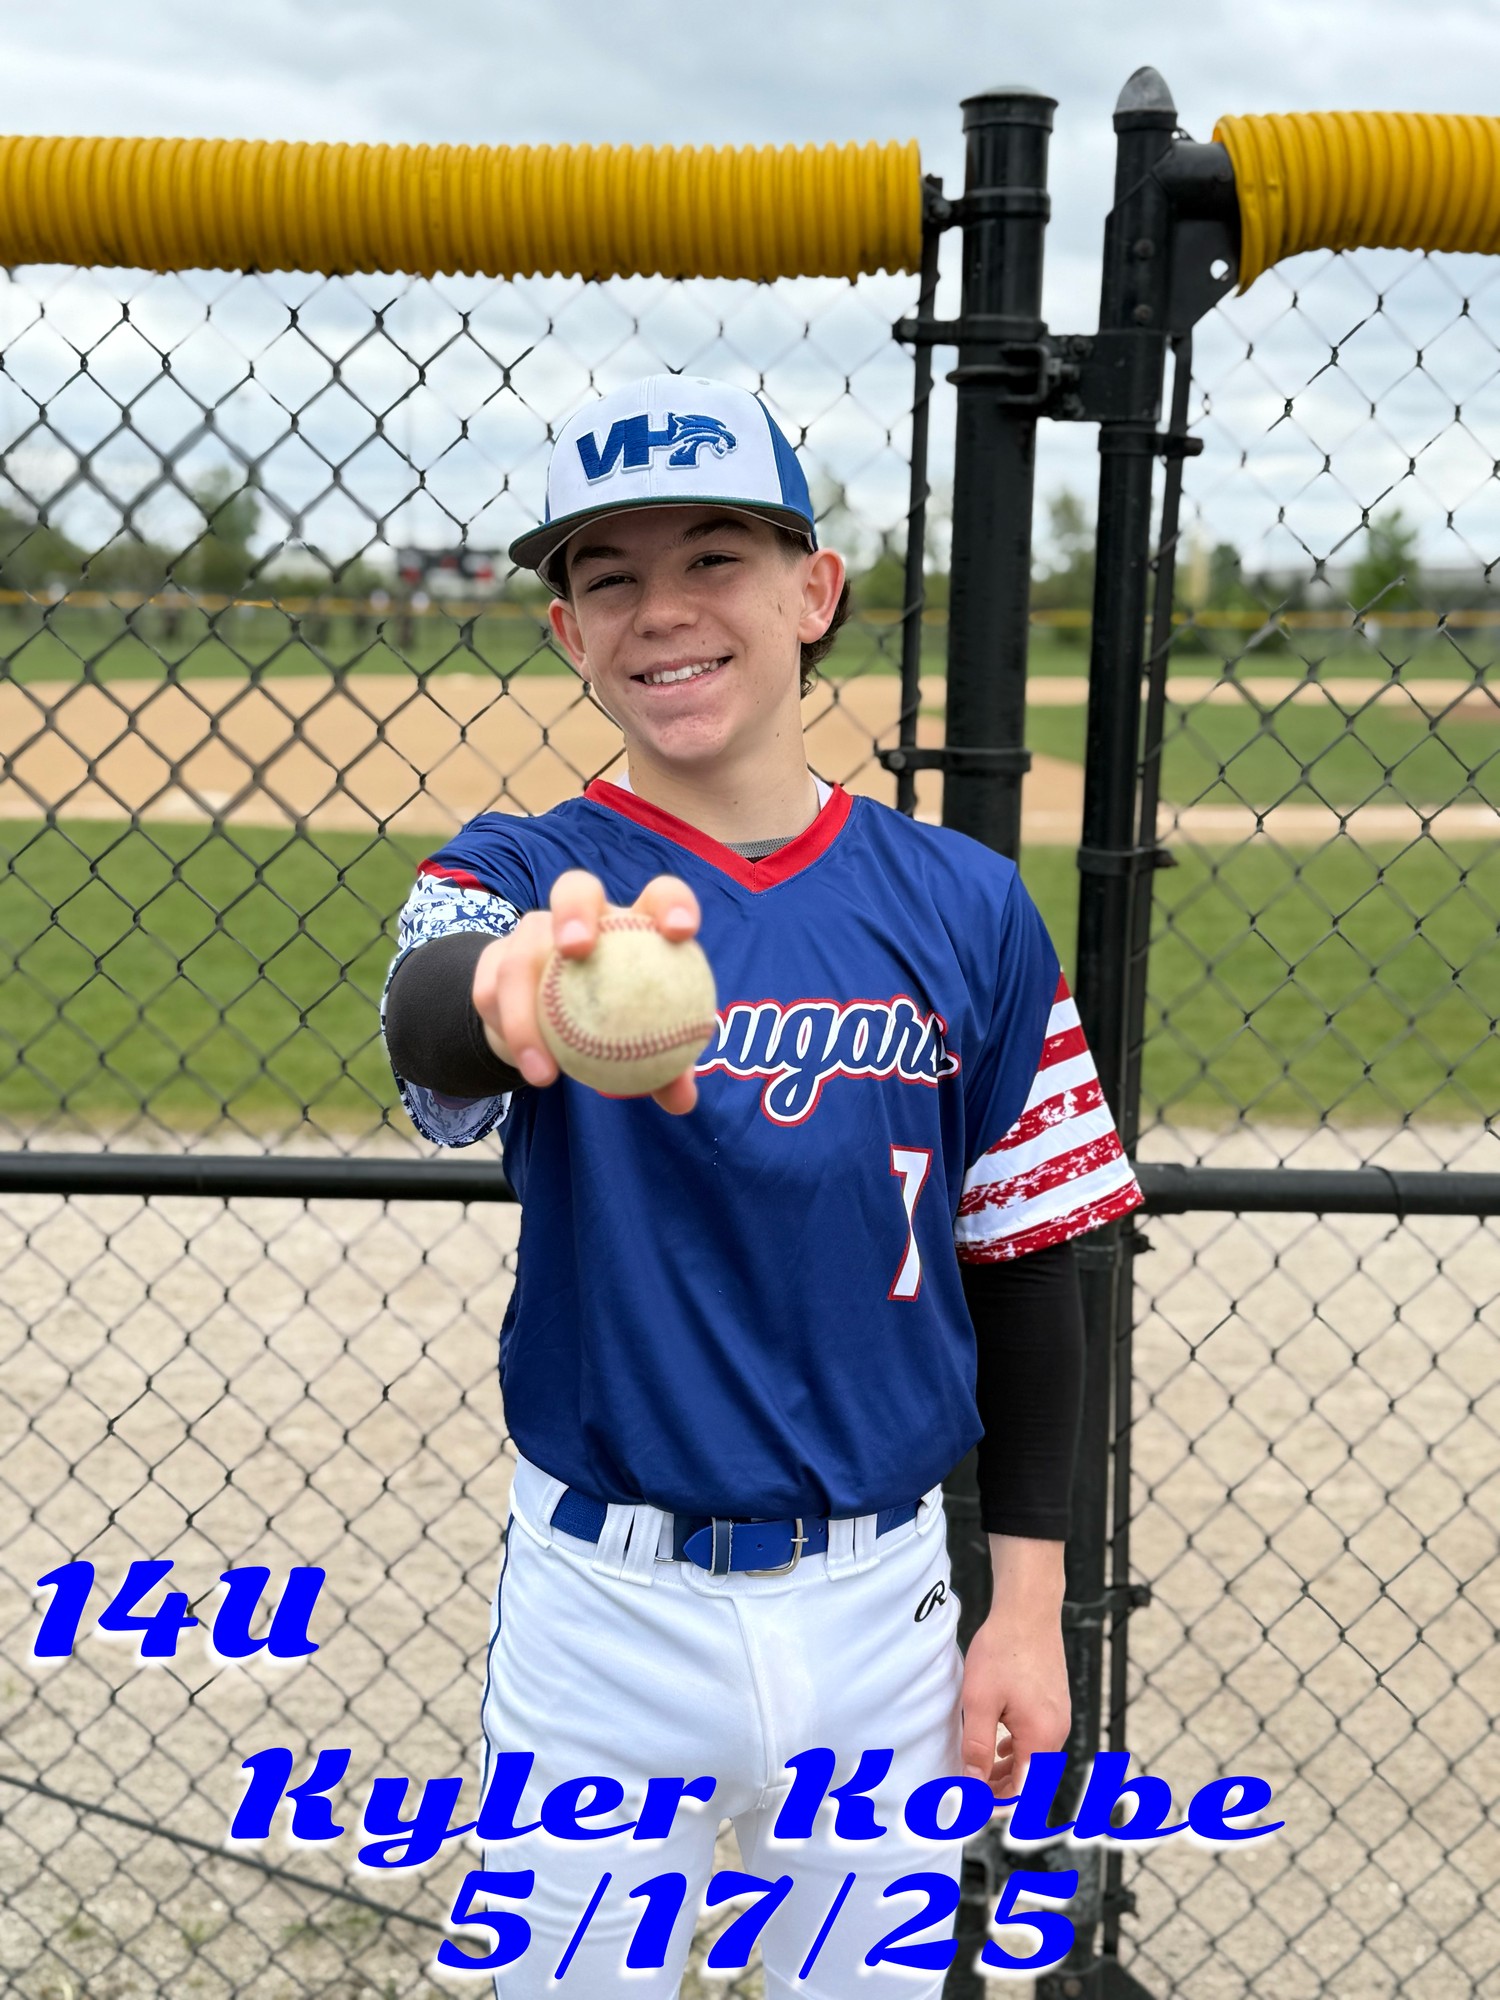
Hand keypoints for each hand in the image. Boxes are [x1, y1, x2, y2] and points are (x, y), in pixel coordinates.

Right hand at [470, 869, 702, 1114]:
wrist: (545, 1032)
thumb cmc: (613, 1032)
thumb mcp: (643, 1051)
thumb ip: (666, 1069)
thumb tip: (683, 1100)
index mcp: (631, 926)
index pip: (658, 897)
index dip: (673, 903)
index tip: (681, 932)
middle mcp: (580, 918)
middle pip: (574, 888)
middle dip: (574, 910)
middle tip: (578, 949)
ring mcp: (530, 936)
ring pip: (519, 956)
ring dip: (526, 1015)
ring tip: (546, 1069)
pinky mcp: (491, 963)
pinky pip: (491, 995)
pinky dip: (510, 1034)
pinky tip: (528, 1068)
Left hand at [959, 1594, 1070, 1800]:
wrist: (1029, 1610)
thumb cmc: (1004, 1650)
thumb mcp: (980, 1701)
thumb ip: (978, 1747)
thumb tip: (972, 1784)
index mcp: (1041, 1738)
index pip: (1022, 1792)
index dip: (994, 1805)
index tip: (969, 1807)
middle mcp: (1057, 1732)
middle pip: (1030, 1778)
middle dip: (999, 1789)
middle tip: (968, 1791)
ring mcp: (1059, 1717)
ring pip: (1033, 1758)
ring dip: (1007, 1770)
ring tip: (978, 1771)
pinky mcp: (1055, 1703)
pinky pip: (1037, 1739)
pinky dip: (1017, 1750)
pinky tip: (999, 1744)